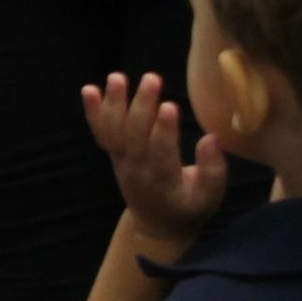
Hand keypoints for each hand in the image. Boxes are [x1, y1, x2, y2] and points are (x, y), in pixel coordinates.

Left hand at [81, 72, 226, 244]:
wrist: (156, 223)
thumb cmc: (190, 207)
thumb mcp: (210, 197)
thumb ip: (213, 170)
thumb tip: (211, 138)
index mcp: (164, 183)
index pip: (161, 154)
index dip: (164, 131)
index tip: (169, 105)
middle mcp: (137, 170)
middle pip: (135, 137)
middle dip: (142, 107)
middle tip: (153, 78)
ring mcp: (122, 161)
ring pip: (114, 132)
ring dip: (114, 104)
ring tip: (117, 77)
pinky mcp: (114, 154)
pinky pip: (101, 133)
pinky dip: (93, 112)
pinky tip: (89, 89)